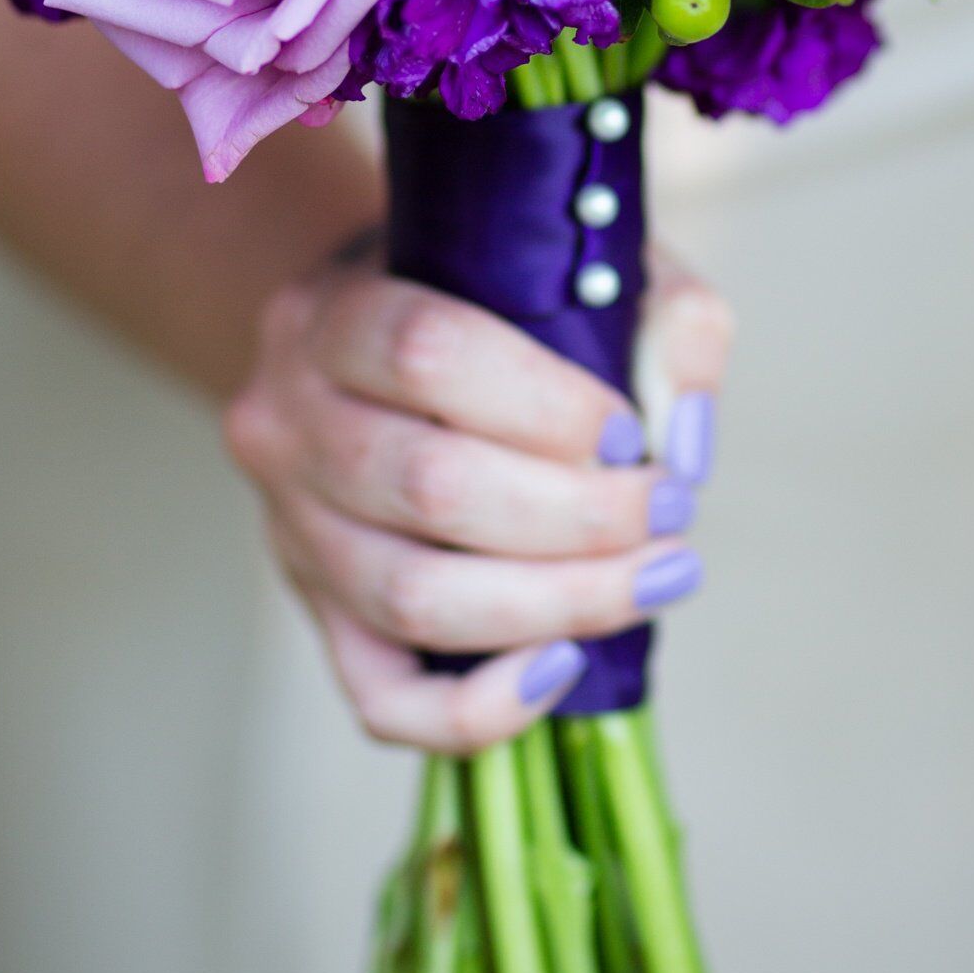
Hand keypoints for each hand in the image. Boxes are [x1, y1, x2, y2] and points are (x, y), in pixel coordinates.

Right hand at [224, 247, 731, 750]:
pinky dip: (481, 705)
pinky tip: (564, 665)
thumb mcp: (576, 266)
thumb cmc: (490, 304)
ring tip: (656, 579)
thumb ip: (661, 320)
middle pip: (431, 486)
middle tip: (672, 513)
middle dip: (582, 516)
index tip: (634, 433)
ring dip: (560, 602)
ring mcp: (293, 530)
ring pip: (413, 598)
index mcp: (332, 314)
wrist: (370, 351)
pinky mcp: (318, 617)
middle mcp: (288, 422)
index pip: (427, 353)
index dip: (550, 406)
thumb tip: (685, 442)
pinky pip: (382, 701)